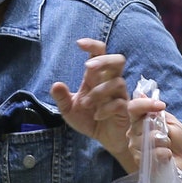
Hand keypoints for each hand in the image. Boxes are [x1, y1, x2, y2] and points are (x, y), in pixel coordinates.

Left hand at [50, 39, 134, 155]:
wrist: (102, 138)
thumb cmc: (88, 119)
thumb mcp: (69, 110)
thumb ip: (62, 98)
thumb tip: (56, 85)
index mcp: (95, 78)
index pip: (99, 54)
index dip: (92, 46)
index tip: (79, 43)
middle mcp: (109, 82)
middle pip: (117, 60)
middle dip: (104, 60)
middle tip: (88, 68)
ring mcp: (119, 95)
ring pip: (118, 82)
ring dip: (99, 92)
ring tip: (86, 104)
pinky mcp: (126, 109)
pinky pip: (120, 103)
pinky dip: (106, 108)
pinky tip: (96, 116)